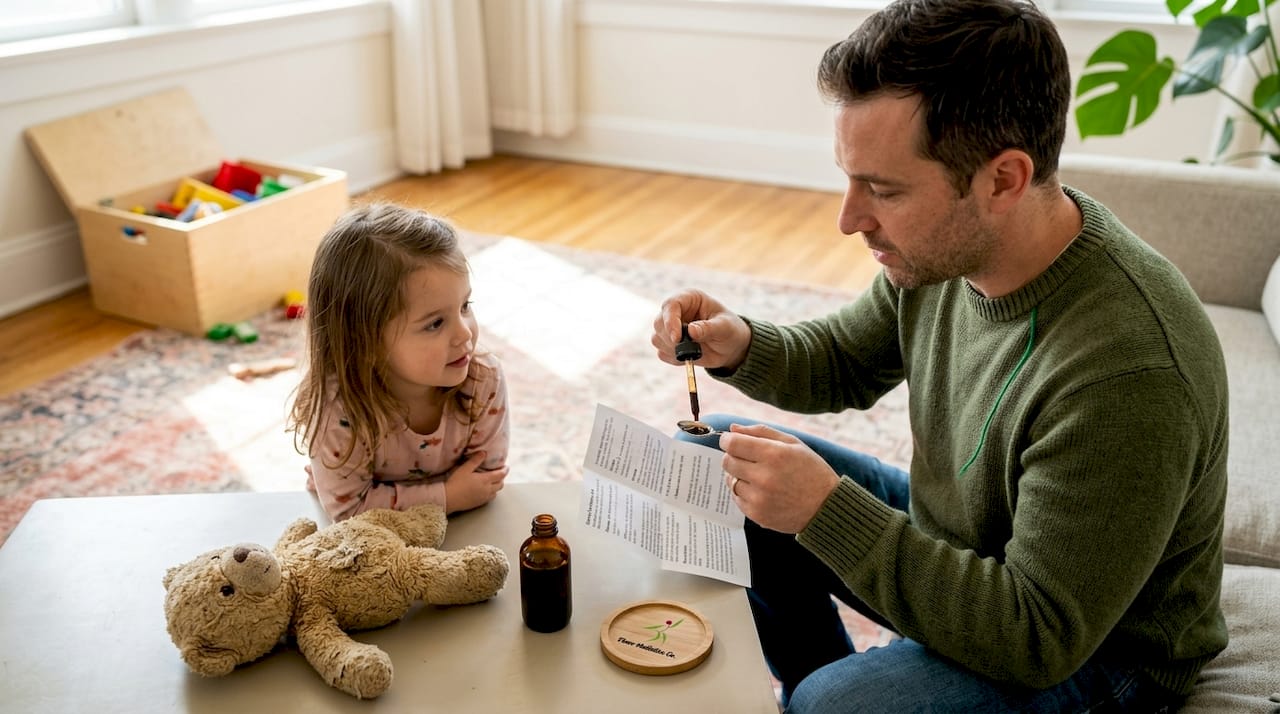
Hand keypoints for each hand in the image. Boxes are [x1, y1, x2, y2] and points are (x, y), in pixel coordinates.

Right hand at [444, 451, 507, 513]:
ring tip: (494, 482)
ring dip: (497, 487)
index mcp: (485, 480)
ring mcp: (484, 498)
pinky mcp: (479, 503)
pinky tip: (486, 491)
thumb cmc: (456, 482)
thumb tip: (484, 453)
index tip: (507, 467)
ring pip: (496, 492)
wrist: (449, 499)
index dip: (505, 470)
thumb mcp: (465, 468)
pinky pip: (490, 498)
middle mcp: (487, 489)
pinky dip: (491, 493)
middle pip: (500, 484)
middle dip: (502, 478)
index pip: (500, 475)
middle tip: (500, 473)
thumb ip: (475, 460)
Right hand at [651, 289, 752, 371]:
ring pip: (656, 338)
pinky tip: (690, 357)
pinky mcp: (669, 344)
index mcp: (689, 299)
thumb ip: (709, 328)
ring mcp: (670, 328)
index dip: (670, 321)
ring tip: (695, 351)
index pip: (670, 305)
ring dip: (672, 349)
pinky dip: (674, 358)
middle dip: (670, 338)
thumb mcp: (724, 327)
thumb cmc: (729, 330)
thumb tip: (691, 331)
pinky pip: (662, 353)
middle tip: (689, 349)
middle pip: (658, 322)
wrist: (730, 347)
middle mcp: (676, 312)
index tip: (677, 338)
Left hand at [720, 424, 838, 532]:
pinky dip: (744, 492)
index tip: (731, 441)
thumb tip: (732, 429)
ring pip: (730, 480)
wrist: (826, 507)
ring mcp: (759, 498)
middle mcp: (764, 477)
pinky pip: (737, 498)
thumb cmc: (811, 470)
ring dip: (739, 476)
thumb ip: (761, 432)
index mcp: (774, 455)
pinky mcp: (757, 515)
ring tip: (759, 476)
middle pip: (728, 461)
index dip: (728, 440)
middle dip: (734, 456)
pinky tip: (761, 491)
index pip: (733, 444)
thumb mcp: (793, 444)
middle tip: (749, 459)